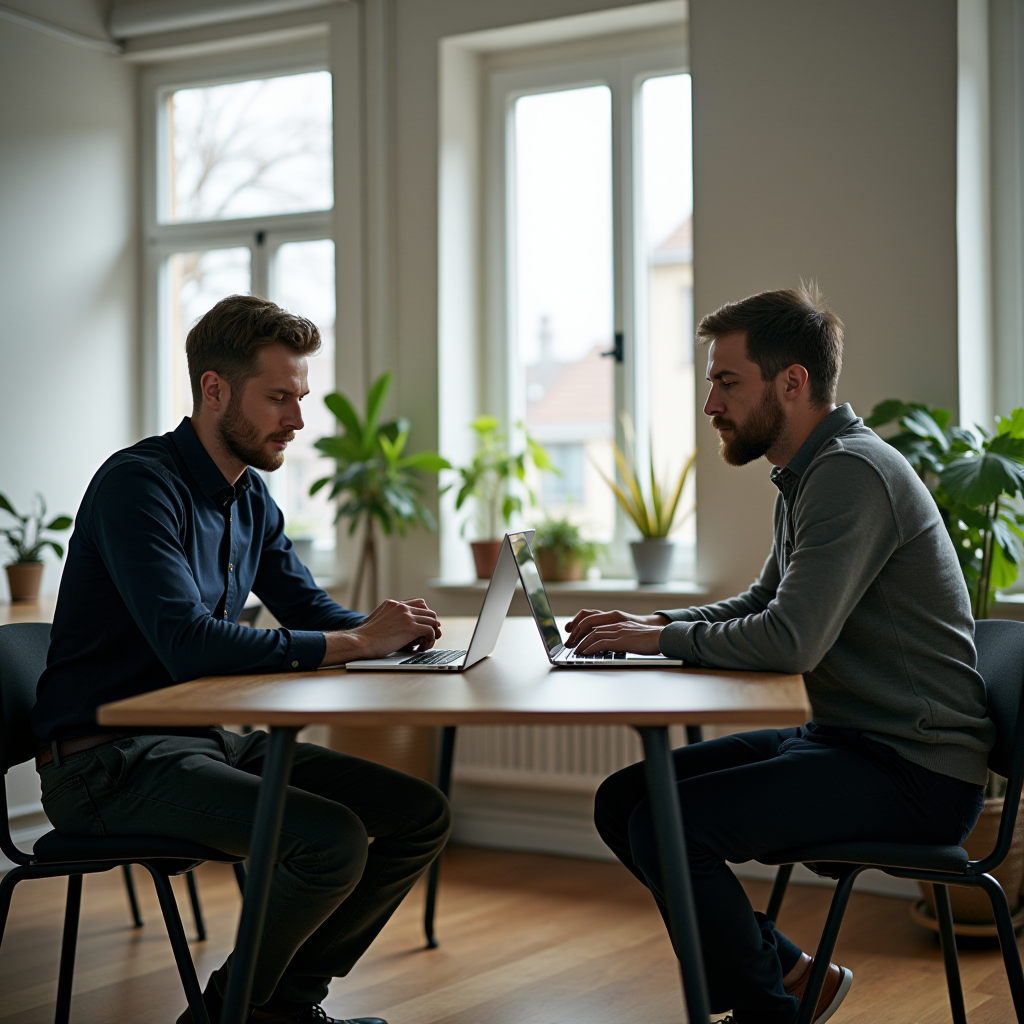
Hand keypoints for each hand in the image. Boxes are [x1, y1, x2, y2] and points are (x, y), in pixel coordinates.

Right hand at [323, 598, 441, 663]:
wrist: (360, 642)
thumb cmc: (365, 637)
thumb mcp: (377, 620)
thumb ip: (389, 618)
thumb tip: (397, 626)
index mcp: (394, 604)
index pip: (420, 604)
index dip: (425, 616)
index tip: (424, 627)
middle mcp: (401, 607)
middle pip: (429, 612)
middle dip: (431, 625)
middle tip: (426, 638)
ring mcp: (406, 616)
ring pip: (432, 621)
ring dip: (432, 634)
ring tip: (424, 644)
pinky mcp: (410, 627)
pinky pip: (431, 631)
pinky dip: (430, 640)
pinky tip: (421, 647)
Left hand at [565, 608, 668, 649]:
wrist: (665, 637)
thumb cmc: (652, 639)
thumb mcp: (633, 636)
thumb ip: (621, 638)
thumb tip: (612, 646)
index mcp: (619, 622)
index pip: (595, 621)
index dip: (582, 627)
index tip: (574, 635)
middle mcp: (616, 624)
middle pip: (591, 626)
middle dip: (578, 635)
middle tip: (570, 644)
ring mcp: (619, 631)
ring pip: (593, 634)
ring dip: (581, 643)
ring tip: (574, 651)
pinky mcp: (621, 640)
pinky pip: (601, 642)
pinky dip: (590, 647)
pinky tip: (584, 653)